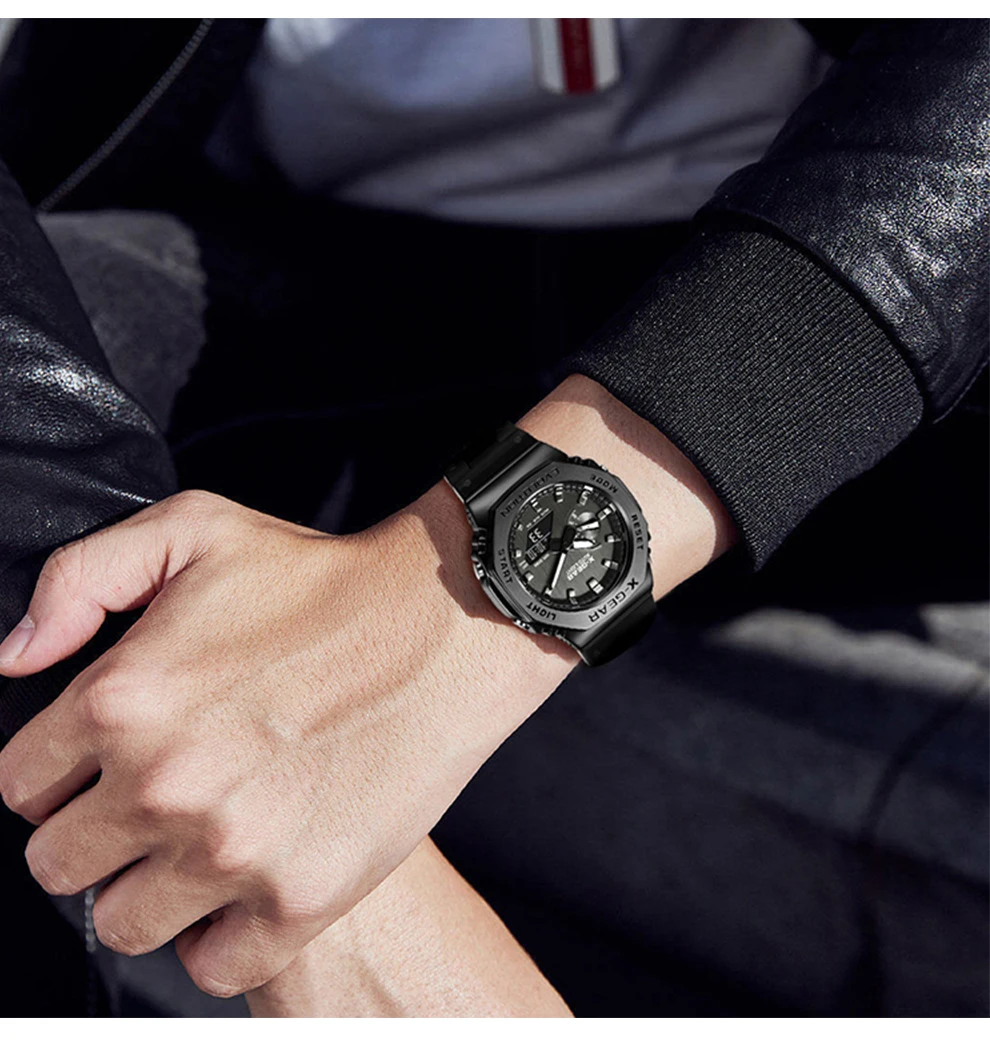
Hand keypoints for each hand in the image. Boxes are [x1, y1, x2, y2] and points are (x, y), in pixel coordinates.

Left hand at [0, 486, 574, 995]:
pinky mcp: (299, 897)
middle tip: (153, 801)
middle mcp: (165, 786)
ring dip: (148, 888)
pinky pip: (210, 964)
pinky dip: (219, 932)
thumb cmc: (322, 581)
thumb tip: (16, 657)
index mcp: (122, 700)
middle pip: (58, 867)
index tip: (106, 762)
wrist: (440, 628)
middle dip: (93, 834)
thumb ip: (79, 579)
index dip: (58, 773)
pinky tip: (246, 879)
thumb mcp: (194, 529)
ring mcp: (232, 852)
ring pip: (123, 923)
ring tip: (199, 842)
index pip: (21, 787)